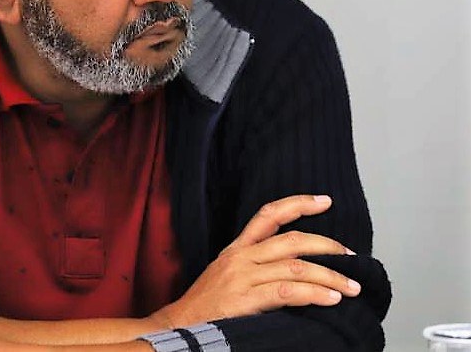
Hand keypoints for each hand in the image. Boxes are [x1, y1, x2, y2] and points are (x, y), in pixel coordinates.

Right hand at [152, 195, 360, 327]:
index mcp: (235, 250)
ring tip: (352, 286)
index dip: (298, 204)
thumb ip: (256, 269)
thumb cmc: (205, 309)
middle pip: (290, 240)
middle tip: (351, 256)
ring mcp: (241, 278)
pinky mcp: (244, 300)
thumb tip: (297, 270)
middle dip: (326, 245)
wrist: (178, 329)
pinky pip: (287, 293)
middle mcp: (239, 258)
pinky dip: (314, 294)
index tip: (325, 200)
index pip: (267, 215)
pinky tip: (332, 299)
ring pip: (295, 267)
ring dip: (330, 276)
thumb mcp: (226, 277)